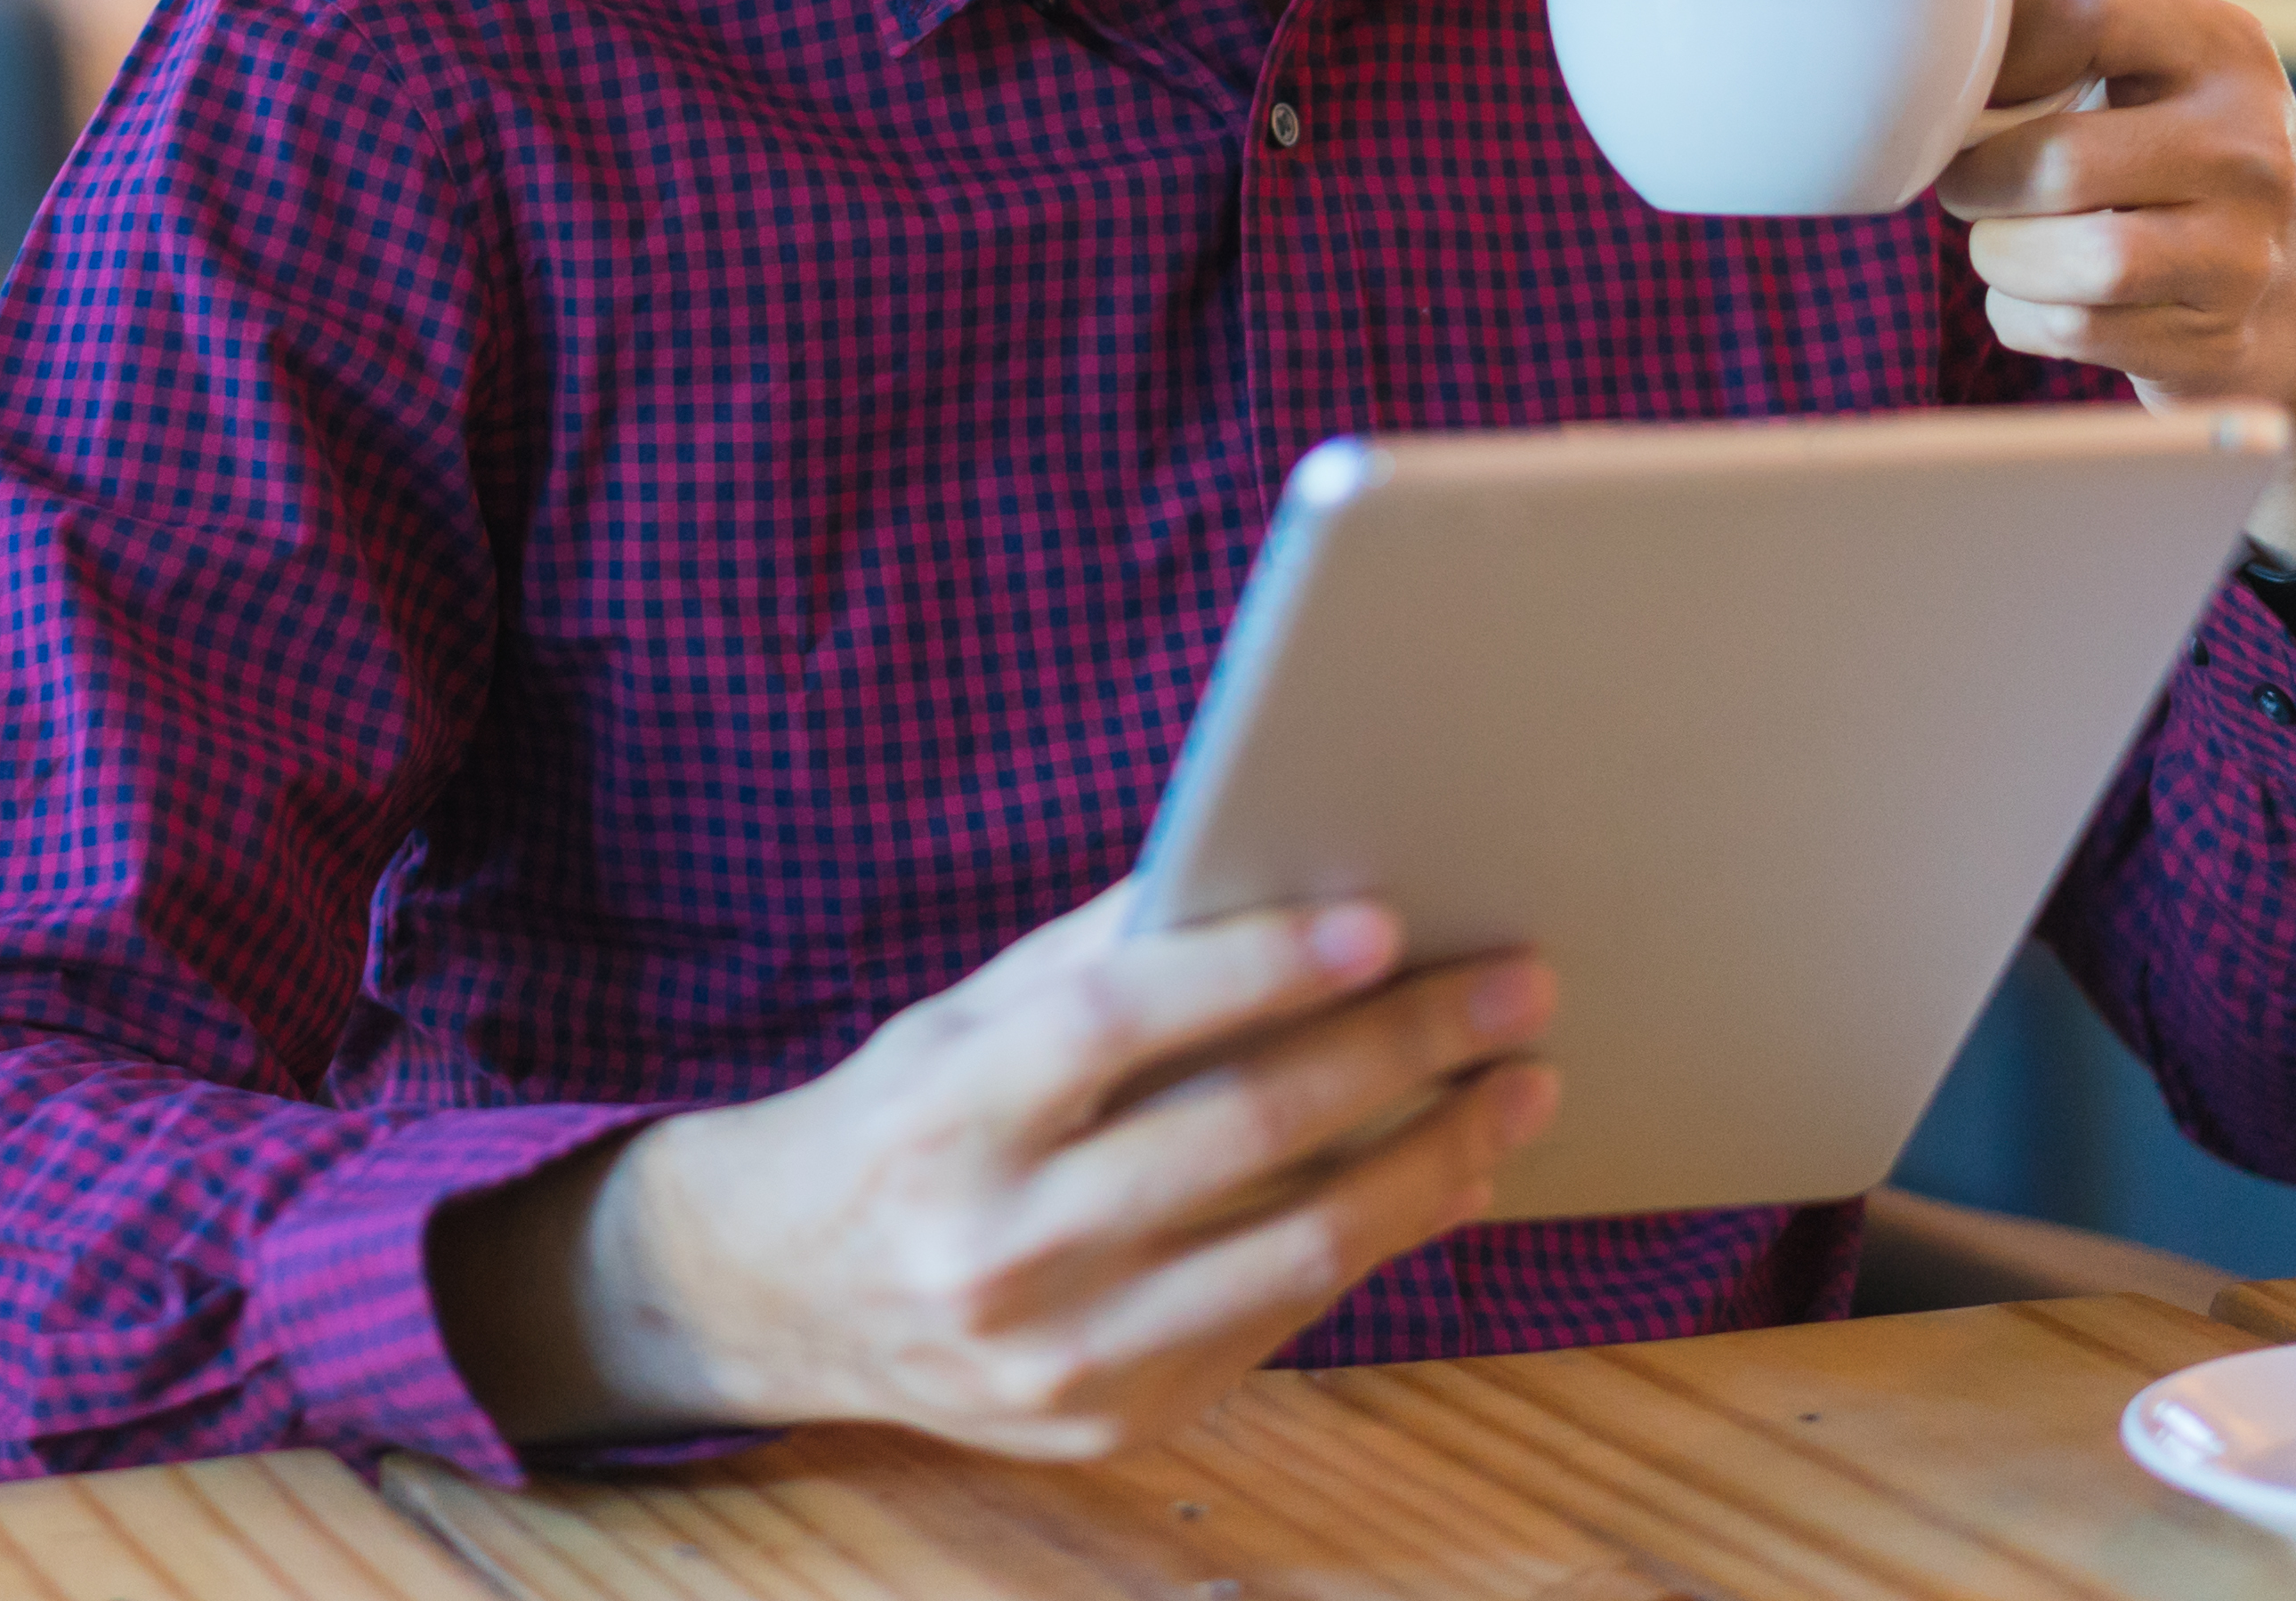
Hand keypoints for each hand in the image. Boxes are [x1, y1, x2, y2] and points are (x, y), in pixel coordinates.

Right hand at [437, 888, 1555, 1459]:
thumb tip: (1266, 874)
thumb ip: (1096, 957)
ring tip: (1516, 1092)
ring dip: (1435, 1163)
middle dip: (1404, 1052)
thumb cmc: (900, 1122)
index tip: (1385, 923)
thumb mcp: (959, 1018)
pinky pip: (1278, 1319)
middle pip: (1241, 1133)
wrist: (779, 1296)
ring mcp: (1061, 1350)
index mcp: (952, 1111)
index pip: (1124, 1022)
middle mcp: (1000, 1241)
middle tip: (1516, 992)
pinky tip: (1442, 1180)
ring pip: (1295, 1247)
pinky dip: (1374, 1244)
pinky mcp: (1112, 1421)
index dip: (1258, 968)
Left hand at [1939, 0, 2295, 561]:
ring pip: (2071, 257)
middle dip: (1979, 180)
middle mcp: (2251, 142)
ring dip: (2001, 255)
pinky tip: (2045, 295)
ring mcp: (2245, 248)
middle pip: (2058, 159)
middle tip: (1970, 183)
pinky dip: (2025, 316)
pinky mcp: (2217, 337)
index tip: (1981, 87)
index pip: (2090, 2)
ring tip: (2009, 240)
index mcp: (2226, 47)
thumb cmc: (2188, 160)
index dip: (2003, 45)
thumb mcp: (2158, 59)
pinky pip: (2070, 328)